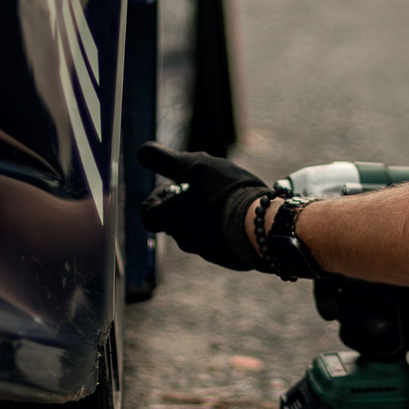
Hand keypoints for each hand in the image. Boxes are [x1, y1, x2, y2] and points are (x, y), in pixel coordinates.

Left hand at [137, 143, 271, 270]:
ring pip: (196, 232)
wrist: (267, 226)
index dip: (155, 197)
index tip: (174, 185)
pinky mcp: (229, 258)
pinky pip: (218, 242)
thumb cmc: (229, 193)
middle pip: (173, 222)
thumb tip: (142, 150)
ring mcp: (208, 252)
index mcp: (174, 219)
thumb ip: (167, 160)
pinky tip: (240, 214)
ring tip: (225, 198)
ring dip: (203, 216)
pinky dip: (222, 228)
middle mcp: (186, 240)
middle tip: (203, 187)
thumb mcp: (197, 167)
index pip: (148, 214)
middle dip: (182, 204)